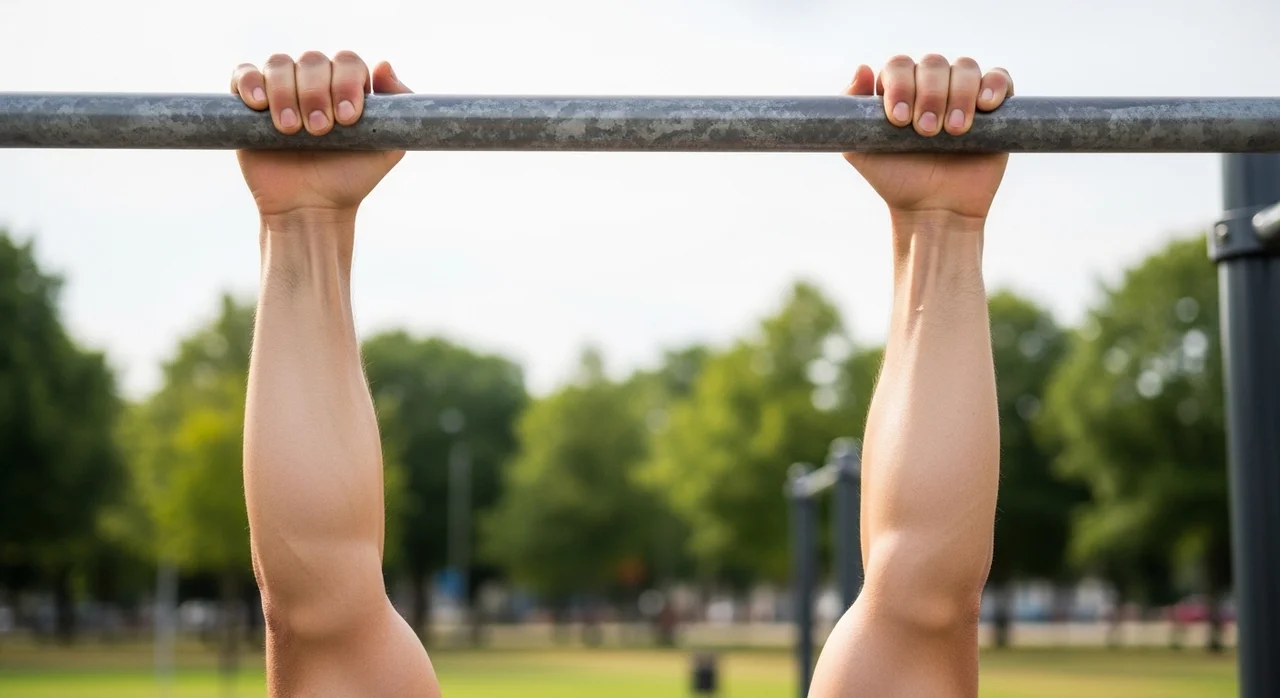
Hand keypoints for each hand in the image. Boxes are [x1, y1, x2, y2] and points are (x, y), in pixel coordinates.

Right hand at [231, 51, 412, 218]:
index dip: (347, 83)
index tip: (348, 119)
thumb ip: (398, 106)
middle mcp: (313, 82)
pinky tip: (259, 105)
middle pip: (313, 60)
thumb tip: (383, 65)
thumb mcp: (387, 147)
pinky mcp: (248, 104)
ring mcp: (280, 90)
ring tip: (291, 129)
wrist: (311, 208)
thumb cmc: (350, 178)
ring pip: (279, 64)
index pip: (347, 62)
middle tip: (320, 130)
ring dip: (286, 93)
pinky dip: (249, 82)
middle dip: (317, 93)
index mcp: (346, 86)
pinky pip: (243, 74)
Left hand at [843, 55, 1013, 221]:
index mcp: (901, 89)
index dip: (900, 85)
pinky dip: (994, 86)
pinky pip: (1000, 78)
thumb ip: (852, 109)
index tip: (899, 119)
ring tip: (954, 130)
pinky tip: (984, 106)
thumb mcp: (860, 149)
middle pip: (933, 64)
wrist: (935, 210)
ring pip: (965, 68)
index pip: (900, 65)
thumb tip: (863, 68)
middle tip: (926, 131)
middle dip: (930, 95)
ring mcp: (964, 94)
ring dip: (959, 95)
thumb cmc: (897, 181)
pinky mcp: (995, 108)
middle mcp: (932, 86)